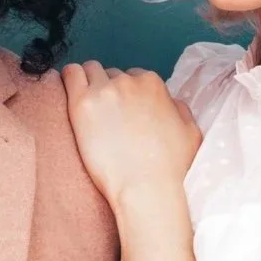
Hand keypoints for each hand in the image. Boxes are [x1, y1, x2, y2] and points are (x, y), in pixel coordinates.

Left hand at [60, 61, 200, 207]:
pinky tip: (69, 96)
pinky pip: (70, 74)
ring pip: (89, 71)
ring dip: (88, 84)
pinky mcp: (82, 104)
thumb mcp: (191, 131)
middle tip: (106, 117)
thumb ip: (179, 109)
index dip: (128, 95)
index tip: (123, 112)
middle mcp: (128, 81)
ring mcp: (104, 91)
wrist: (146, 189)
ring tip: (87, 109)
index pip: (134, 77)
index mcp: (153, 84)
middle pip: (111, 75)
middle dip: (108, 90)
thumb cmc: (170, 167)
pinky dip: (69, 80)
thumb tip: (169, 103)